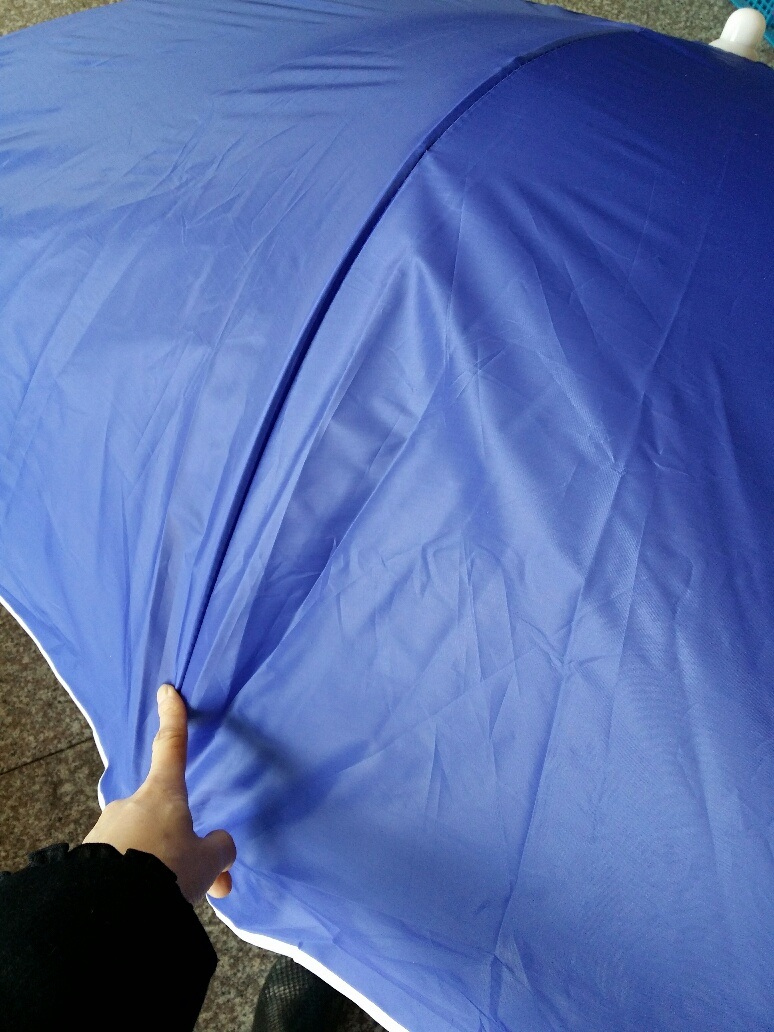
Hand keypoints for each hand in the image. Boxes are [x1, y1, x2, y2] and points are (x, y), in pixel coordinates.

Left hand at [83, 683, 236, 904]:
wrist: (110, 911)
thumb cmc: (166, 871)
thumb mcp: (207, 862)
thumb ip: (219, 849)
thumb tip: (219, 847)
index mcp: (163, 794)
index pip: (172, 746)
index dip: (174, 718)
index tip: (167, 691)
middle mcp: (130, 804)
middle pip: (163, 817)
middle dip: (183, 847)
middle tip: (204, 881)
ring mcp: (105, 831)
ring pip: (144, 847)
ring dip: (163, 871)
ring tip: (176, 904)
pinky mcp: (87, 861)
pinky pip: (122, 868)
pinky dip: (138, 884)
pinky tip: (147, 910)